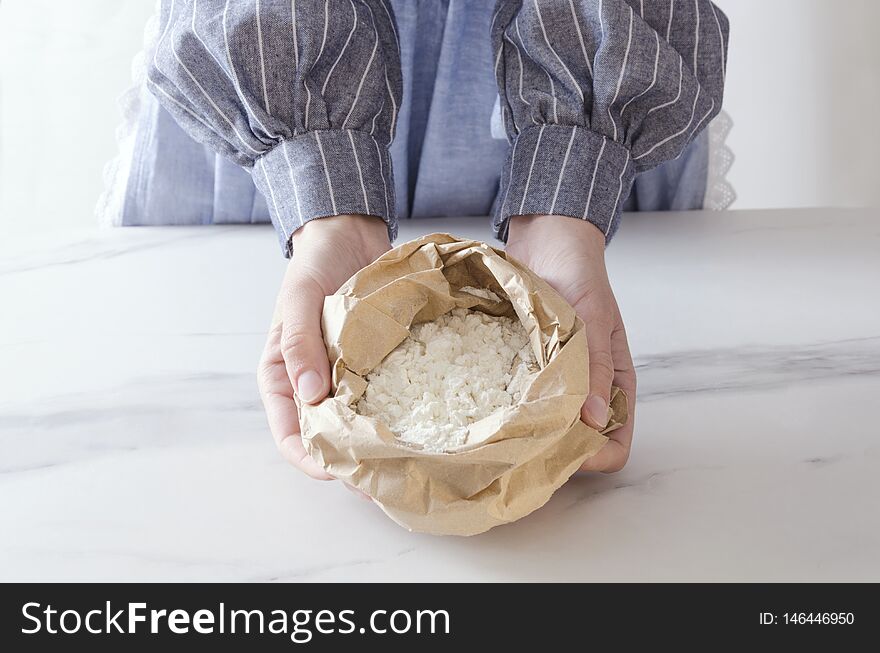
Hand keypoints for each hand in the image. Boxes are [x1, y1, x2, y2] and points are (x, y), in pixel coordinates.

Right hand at [258, 215, 390, 478]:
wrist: (346, 234)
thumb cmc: (312, 264)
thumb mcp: (298, 299)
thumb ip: (299, 344)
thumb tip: (311, 396)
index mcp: (281, 377)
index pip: (289, 435)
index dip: (311, 460)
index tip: (339, 472)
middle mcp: (312, 384)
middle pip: (326, 438)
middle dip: (351, 464)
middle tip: (383, 483)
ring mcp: (344, 377)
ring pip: (357, 424)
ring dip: (377, 446)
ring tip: (405, 466)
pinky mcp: (372, 364)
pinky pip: (382, 397)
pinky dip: (396, 415)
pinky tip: (421, 428)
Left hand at [505, 215, 635, 472]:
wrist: (548, 244)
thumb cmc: (580, 276)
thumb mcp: (594, 320)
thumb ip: (596, 369)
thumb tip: (593, 421)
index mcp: (615, 384)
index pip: (615, 444)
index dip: (594, 457)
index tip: (562, 449)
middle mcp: (587, 392)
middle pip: (578, 446)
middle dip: (555, 452)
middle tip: (524, 446)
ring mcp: (557, 383)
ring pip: (547, 429)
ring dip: (530, 433)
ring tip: (504, 429)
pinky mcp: (528, 371)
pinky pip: (522, 402)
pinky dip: (510, 409)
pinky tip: (490, 405)